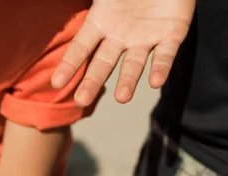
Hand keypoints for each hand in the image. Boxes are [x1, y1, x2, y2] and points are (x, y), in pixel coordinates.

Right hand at [53, 0, 194, 105]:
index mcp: (100, 22)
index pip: (81, 48)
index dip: (69, 65)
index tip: (57, 83)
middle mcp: (120, 36)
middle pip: (103, 63)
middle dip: (92, 82)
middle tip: (82, 100)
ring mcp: (145, 38)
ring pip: (134, 64)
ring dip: (128, 81)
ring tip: (122, 98)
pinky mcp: (171, 35)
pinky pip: (165, 55)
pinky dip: (161, 68)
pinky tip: (155, 82)